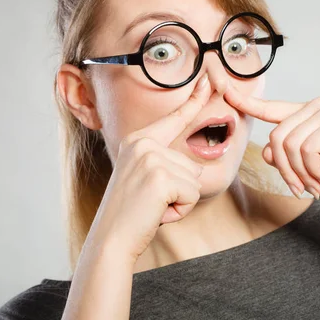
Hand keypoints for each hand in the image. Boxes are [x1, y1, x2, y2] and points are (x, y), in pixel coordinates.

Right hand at [84, 75, 211, 264]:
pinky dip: (180, 210)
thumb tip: (195, 165)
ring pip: (194, 180)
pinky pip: (193, 195)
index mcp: (139, 140)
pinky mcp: (160, 177)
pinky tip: (158, 213)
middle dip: (180, 189)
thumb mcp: (146, 178)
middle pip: (193, 164)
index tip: (208, 80)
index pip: (175, 118)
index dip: (195, 100)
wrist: (112, 239)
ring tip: (154, 206)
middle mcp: (144, 143)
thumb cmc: (133, 213)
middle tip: (152, 201)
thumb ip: (165, 164)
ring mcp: (151, 158)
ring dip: (180, 201)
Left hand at [224, 83, 319, 207]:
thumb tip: (264, 150)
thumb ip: (279, 155)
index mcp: (305, 113)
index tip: (226, 92)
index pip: (270, 107)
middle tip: (299, 186)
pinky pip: (306, 148)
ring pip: (289, 143)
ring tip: (313, 182)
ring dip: (298, 172)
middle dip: (284, 168)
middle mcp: (316, 106)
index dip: (247, 102)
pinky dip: (311, 169)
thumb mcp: (297, 169)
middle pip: (276, 135)